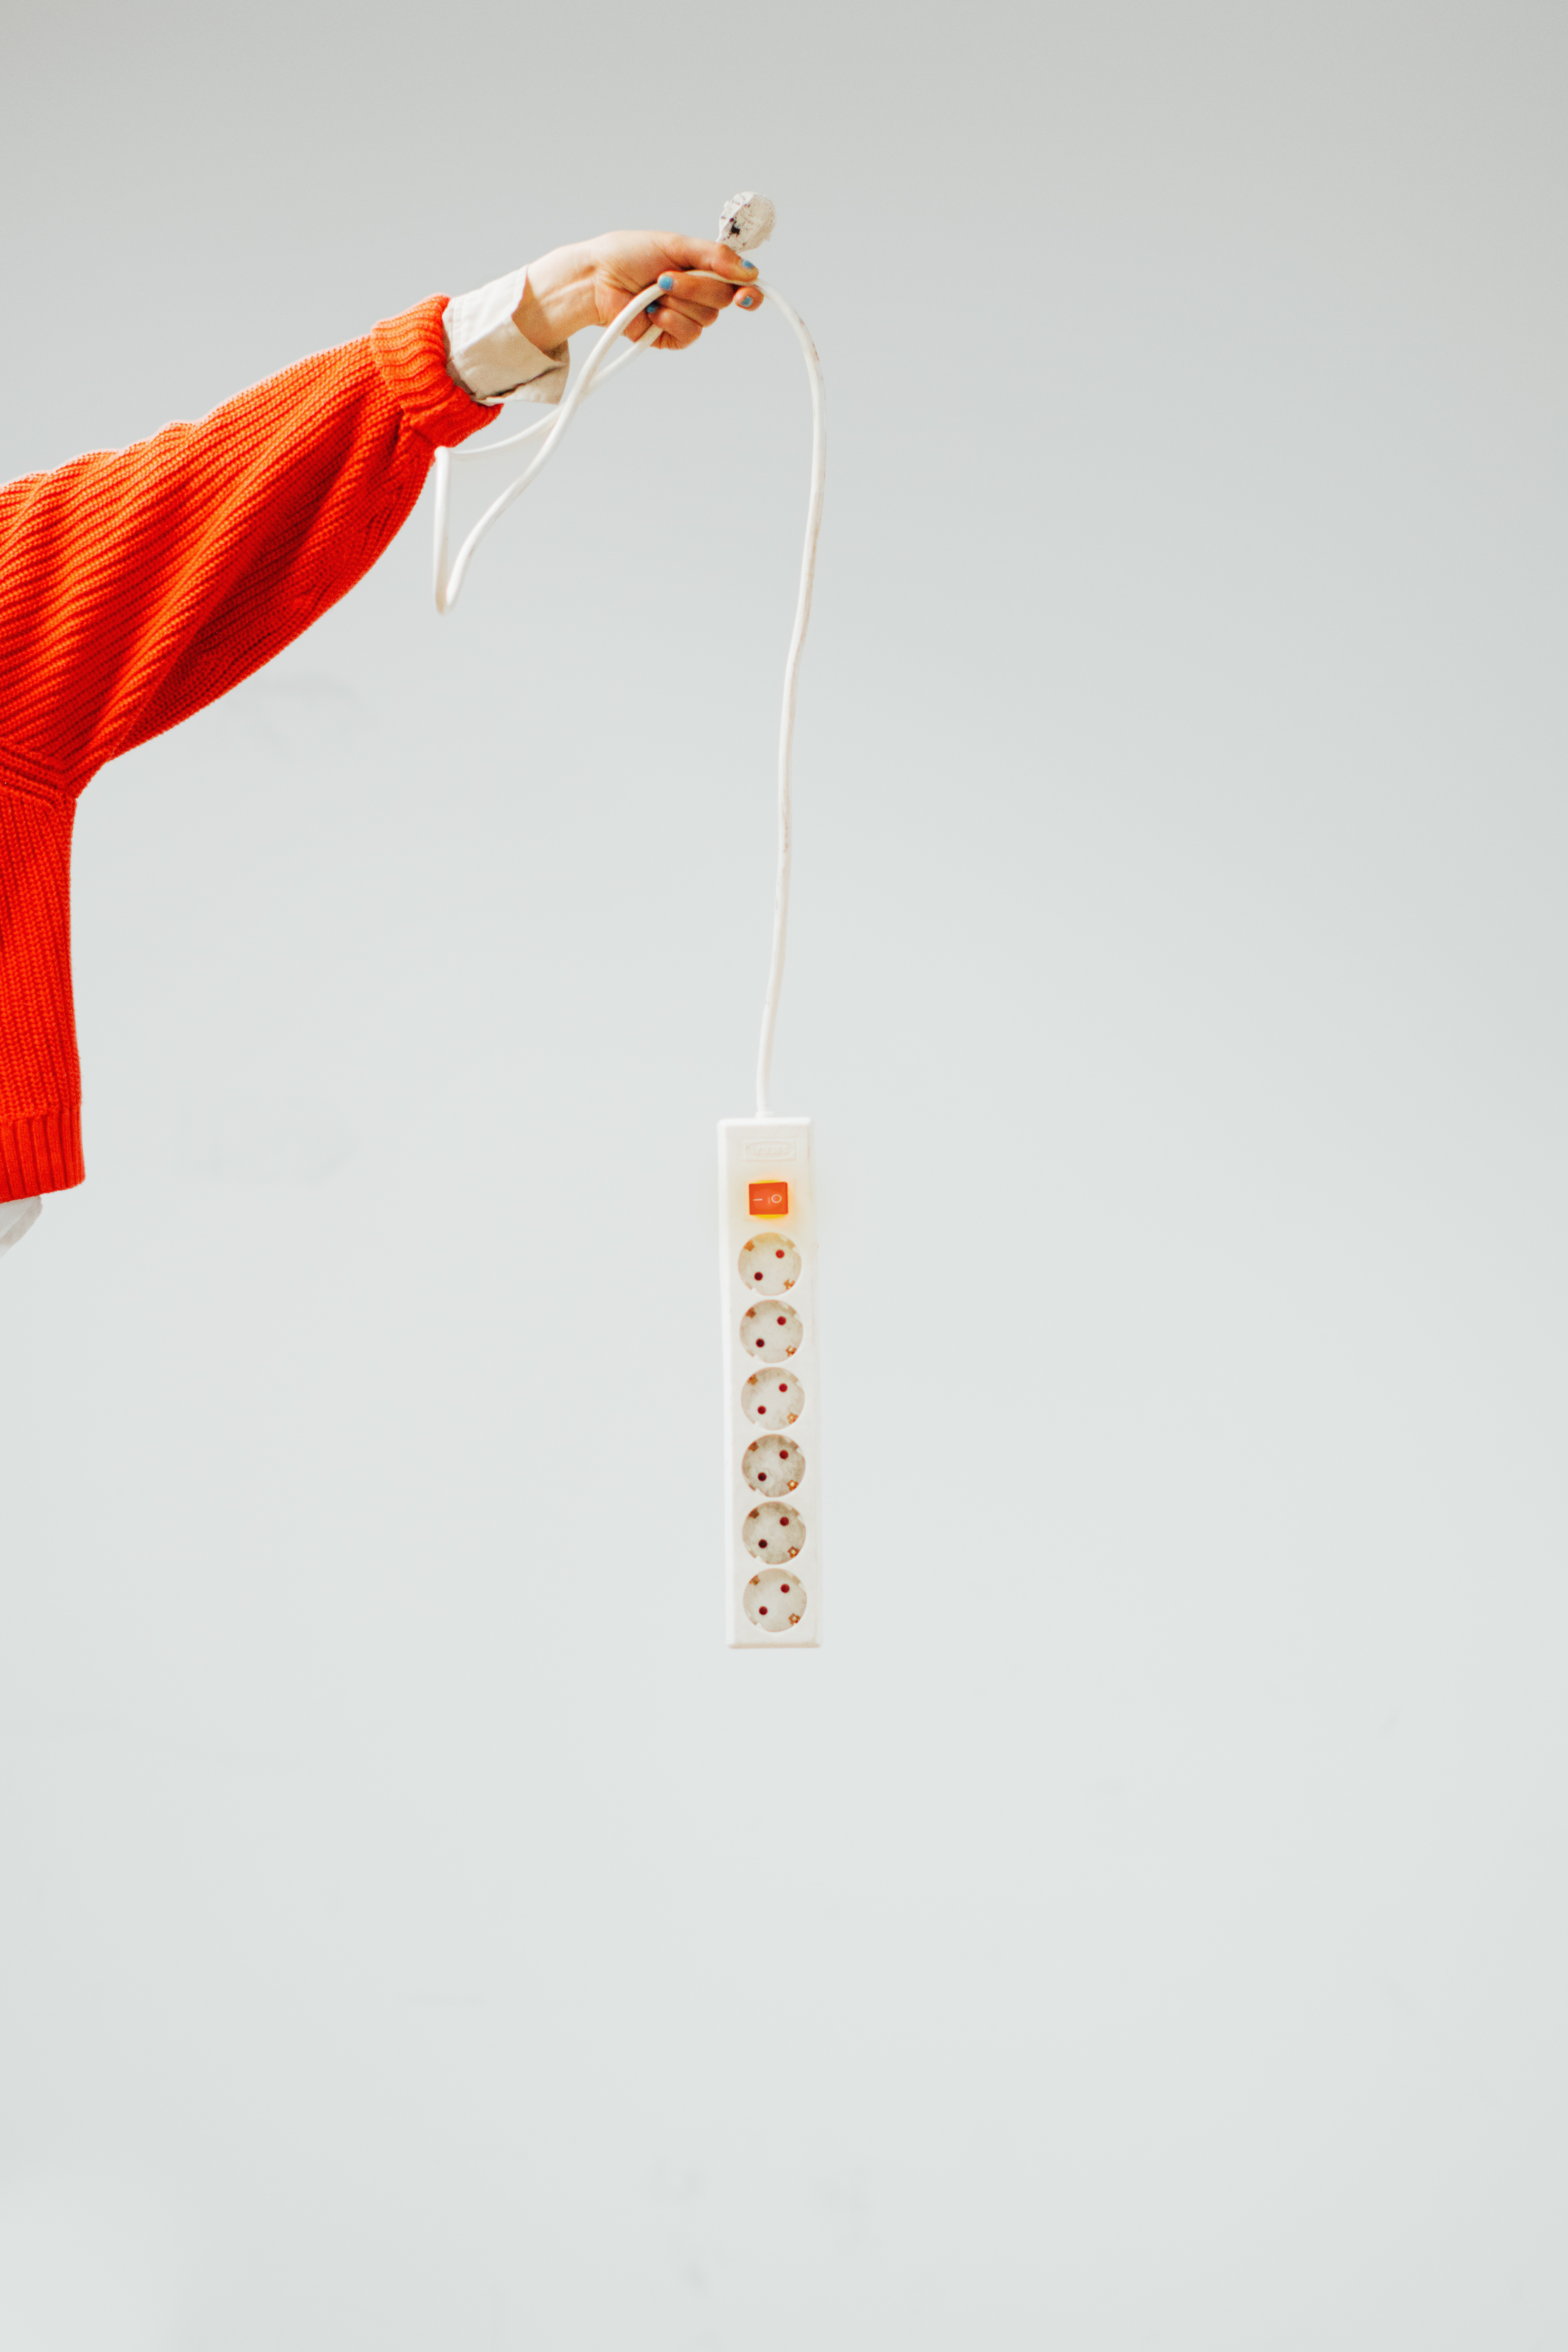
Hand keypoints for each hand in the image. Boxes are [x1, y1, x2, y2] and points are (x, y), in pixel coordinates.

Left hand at [512, 231, 763, 355]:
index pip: (739, 284)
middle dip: (697, 287)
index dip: (749, 291)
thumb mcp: (675, 244)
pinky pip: (688, 335)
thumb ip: (714, 256)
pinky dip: (670, 321)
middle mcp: (698, 294)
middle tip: (666, 276)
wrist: (597, 279)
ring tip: (653, 290)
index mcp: (702, 269)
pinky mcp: (670, 338)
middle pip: (723, 299)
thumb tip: (749, 271)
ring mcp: (685, 317)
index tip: (747, 294)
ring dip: (679, 301)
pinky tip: (651, 312)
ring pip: (706, 319)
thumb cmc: (628, 255)